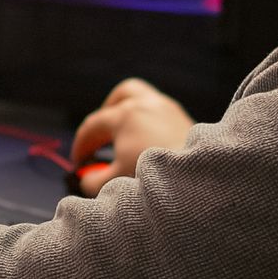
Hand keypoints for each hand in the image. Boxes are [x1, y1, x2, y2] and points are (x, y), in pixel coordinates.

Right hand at [69, 79, 195, 195]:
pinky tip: (149, 143)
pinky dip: (149, 123)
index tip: (79, 162)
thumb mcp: (115, 183)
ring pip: (145, 98)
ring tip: (125, 134)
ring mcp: (169, 109)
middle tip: (101, 135)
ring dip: (131, 112)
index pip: (93, 125)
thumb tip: (87, 177)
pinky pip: (161, 112)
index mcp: (125, 116)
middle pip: (122, 95)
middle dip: (107, 111)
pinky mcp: (185, 119)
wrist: (198, 182)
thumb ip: (93, 180)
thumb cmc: (153, 180)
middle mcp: (147, 104)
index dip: (81, 144)